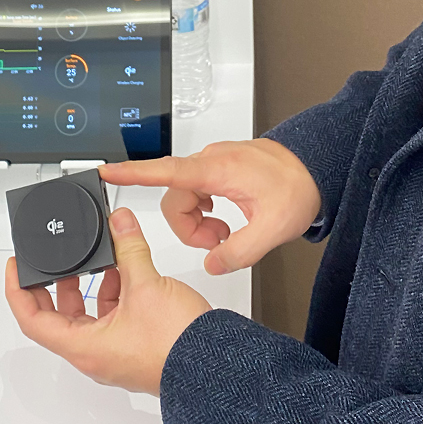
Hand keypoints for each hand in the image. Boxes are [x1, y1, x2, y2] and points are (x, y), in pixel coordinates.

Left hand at [4, 207, 210, 394]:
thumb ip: (129, 249)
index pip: (33, 320)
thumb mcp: (146, 285)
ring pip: (89, 315)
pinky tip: (127, 271)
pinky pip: (113, 316)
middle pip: (59, 317)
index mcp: (85, 346)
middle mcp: (96, 354)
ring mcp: (116, 352)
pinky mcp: (136, 345)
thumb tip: (119, 223)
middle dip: (57, 282)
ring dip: (90, 284)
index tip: (15, 269)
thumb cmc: (177, 346)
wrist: (214, 367)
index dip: (19, 292)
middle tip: (55, 257)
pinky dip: (114, 291)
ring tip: (100, 256)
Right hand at [100, 139, 321, 274]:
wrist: (316, 167)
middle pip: (174, 199)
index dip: (132, 174)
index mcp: (216, 169)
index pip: (165, 171)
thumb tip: (213, 262)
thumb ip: (240, 251)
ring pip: (185, 198)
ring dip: (199, 222)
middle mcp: (210, 161)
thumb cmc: (299, 187)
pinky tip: (227, 220)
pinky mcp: (219, 168)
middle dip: (189, 228)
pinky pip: (197, 192)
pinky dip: (206, 211)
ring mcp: (214, 162)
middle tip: (219, 244)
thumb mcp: (274, 228)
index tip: (106, 172)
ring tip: (227, 234)